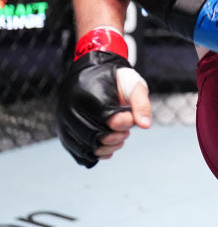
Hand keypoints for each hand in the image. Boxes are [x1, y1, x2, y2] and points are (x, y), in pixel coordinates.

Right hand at [56, 45, 150, 167]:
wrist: (92, 72)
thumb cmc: (116, 80)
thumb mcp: (134, 85)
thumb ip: (142, 104)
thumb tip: (145, 125)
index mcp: (91, 96)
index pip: (111, 120)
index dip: (126, 121)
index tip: (129, 115)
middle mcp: (72, 110)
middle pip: (97, 137)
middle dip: (117, 136)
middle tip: (125, 130)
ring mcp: (65, 122)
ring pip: (87, 148)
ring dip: (108, 147)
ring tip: (117, 136)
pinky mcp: (63, 132)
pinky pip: (78, 152)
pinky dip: (95, 153)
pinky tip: (107, 147)